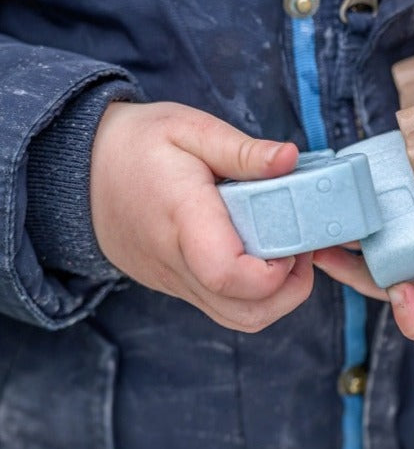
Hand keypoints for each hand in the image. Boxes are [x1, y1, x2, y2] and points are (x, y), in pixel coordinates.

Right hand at [90, 101, 313, 331]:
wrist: (78, 171)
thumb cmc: (136, 145)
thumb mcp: (189, 128)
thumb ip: (243, 150)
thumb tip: (290, 159)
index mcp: (183, 218)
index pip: (228, 272)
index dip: (276, 269)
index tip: (294, 238)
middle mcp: (177, 262)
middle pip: (246, 313)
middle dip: (291, 289)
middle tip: (300, 247)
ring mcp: (174, 282)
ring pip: (239, 319)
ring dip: (276, 296)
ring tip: (284, 252)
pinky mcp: (176, 287)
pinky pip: (223, 308)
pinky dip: (253, 293)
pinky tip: (260, 255)